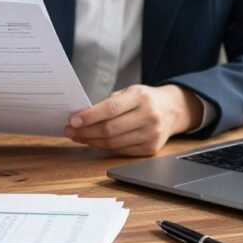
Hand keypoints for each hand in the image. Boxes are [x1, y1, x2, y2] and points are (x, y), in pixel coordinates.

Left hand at [65, 85, 203, 155]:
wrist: (172, 110)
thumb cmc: (144, 100)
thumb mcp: (129, 92)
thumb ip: (108, 103)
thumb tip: (81, 117)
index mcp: (141, 97)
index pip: (111, 109)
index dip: (90, 116)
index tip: (73, 120)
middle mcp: (148, 116)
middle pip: (110, 129)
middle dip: (86, 132)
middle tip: (70, 131)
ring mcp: (151, 135)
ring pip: (113, 143)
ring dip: (91, 141)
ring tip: (78, 137)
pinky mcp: (150, 149)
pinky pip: (120, 151)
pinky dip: (104, 147)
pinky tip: (93, 142)